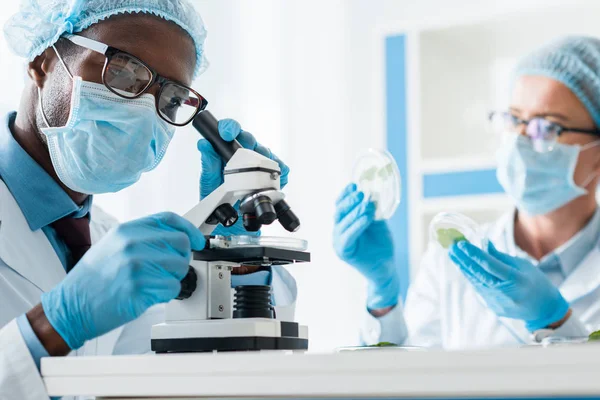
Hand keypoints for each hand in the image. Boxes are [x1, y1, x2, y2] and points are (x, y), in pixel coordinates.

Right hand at [41, 212, 204, 349]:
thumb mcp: (112, 245)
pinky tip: (150, 294)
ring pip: (181, 267)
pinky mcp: (140, 288)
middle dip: (182, 258)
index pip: (169, 219)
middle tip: (169, 268)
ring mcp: (136, 266)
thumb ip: (142, 237)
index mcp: (126, 230)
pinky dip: (167, 294)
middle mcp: (132, 244)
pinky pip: (173, 288)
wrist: (71, 307)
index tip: (197, 240)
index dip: (189, 229)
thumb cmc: (93, 280)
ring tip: (153, 283)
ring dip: (173, 278)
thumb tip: (175, 236)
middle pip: (182, 243)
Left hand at [197, 119, 289, 236]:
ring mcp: (260, 165)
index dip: (230, 127)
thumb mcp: (210, 183)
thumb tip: (204, 145)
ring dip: (265, 158)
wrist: (232, 223)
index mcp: (228, 152)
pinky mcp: (273, 176)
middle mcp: (245, 155)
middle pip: (251, 140)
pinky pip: (281, 169)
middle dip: (249, 143)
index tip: (226, 134)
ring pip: (267, 152)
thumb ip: (208, 164)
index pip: (231, 131)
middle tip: (245, 152)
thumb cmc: (219, 201)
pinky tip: (276, 178)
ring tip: (260, 169)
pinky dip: (280, 172)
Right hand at [333, 183, 398, 309]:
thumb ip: (374, 211)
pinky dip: (356, 226)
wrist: (386, 267)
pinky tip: (366, 219)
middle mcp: (339, 230)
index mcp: (345, 222)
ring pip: (342, 222)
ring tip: (368, 205)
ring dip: (355, 212)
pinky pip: (348, 236)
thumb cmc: (381, 245)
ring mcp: (339, 241)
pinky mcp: (343, 252)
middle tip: (362, 194)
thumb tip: (374, 194)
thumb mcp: (379, 223)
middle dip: (350, 201)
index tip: (354, 184)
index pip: (340, 205)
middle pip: (339, 211)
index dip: (345, 194)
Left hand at [449, 240, 569, 330]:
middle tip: (452, 248)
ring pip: (476, 281)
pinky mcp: (494, 307)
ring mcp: (498, 302)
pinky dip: (472, 277)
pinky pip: (480, 289)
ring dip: (464, 267)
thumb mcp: (524, 266)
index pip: (490, 265)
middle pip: (479, 273)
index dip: (474, 254)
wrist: (544, 310)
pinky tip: (463, 267)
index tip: (461, 244)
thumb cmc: (536, 283)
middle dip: (463, 259)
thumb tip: (484, 244)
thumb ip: (502, 257)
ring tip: (454, 255)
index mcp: (517, 280)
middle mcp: (506, 293)